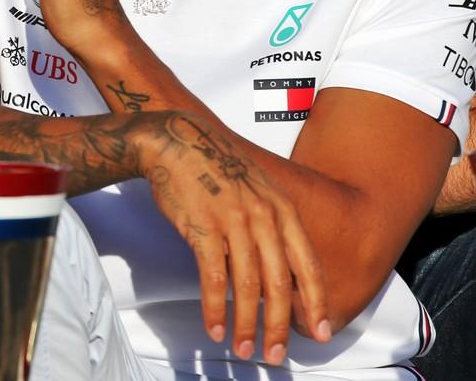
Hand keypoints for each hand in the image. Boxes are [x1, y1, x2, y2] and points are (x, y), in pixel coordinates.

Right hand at [136, 112, 331, 363]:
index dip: (315, 303)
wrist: (176, 140)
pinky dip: (215, 307)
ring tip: (245, 348)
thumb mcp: (257, 188)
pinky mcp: (203, 227)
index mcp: (282, 208)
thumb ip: (272, 224)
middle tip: (276, 355)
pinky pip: (213, 277)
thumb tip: (280, 269)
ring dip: (247, 323)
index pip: (306, 265)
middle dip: (280, 325)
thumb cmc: (215, 166)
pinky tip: (214, 326)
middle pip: (279, 283)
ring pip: (247, 285)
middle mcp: (263, 216)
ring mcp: (233, 221)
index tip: (319, 333)